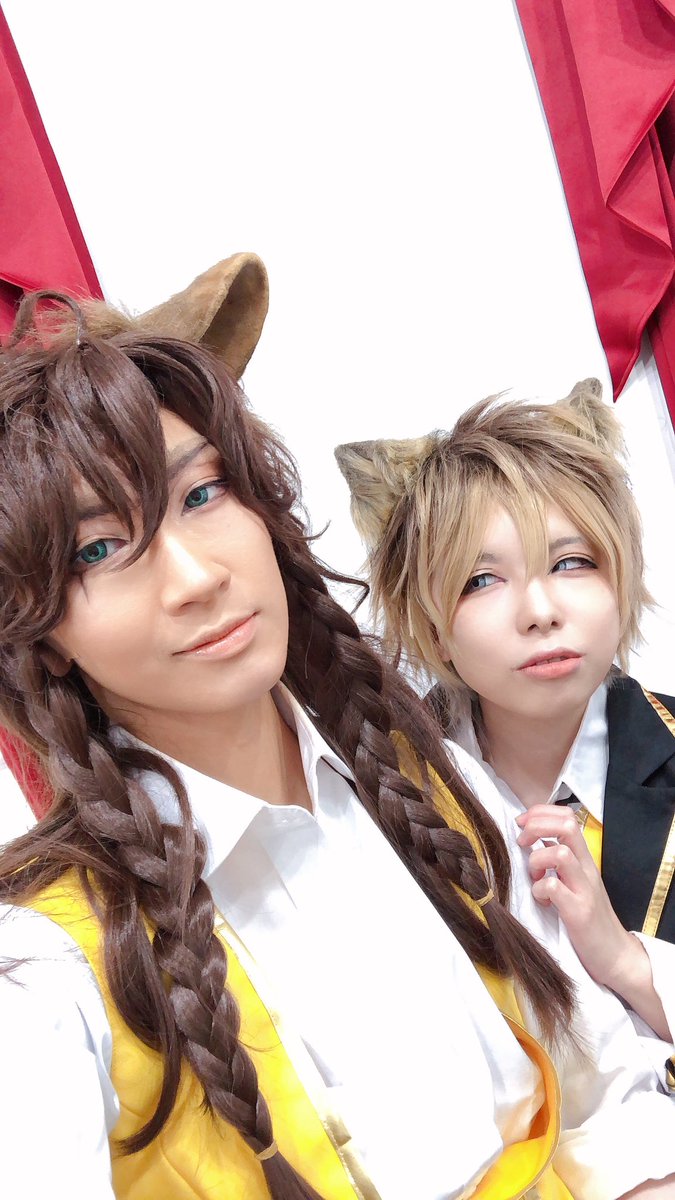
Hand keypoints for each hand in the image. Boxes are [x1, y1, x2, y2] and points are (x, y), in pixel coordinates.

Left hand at [515, 805, 639, 992]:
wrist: (615, 954)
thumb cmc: (589, 917)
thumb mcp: (575, 882)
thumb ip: (558, 861)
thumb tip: (532, 841)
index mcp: (584, 859)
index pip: (567, 817)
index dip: (540, 813)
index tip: (522, 824)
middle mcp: (587, 868)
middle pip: (566, 826)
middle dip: (537, 825)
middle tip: (522, 842)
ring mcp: (584, 889)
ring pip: (560, 853)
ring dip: (537, 860)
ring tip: (534, 877)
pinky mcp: (578, 912)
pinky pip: (552, 887)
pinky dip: (539, 891)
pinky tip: (542, 901)